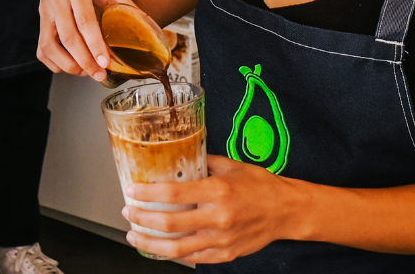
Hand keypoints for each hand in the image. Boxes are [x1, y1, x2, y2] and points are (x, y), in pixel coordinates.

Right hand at [38, 0, 136, 77]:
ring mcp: (45, 10)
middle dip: (84, 60)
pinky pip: (42, 47)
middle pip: (68, 36)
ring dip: (68, 64)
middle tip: (99, 75)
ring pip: (49, 45)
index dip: (94, 43)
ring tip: (86, 72)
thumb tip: (146, 24)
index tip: (105, 62)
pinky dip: (54, 62)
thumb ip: (124, 2)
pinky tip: (69, 66)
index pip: (84, 20)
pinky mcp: (40, 20)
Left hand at [123, 155, 306, 262]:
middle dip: (143, 219)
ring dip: (151, 243)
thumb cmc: (259, 184)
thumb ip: (204, 162)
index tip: (133, 190)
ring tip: (135, 236)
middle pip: (170, 224)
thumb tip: (181, 156)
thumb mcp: (231, 165)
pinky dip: (173, 254)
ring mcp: (221, 240)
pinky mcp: (225, 255)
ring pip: (177, 248)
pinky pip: (193, 258)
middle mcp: (218, 217)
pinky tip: (161, 248)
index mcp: (218, 191)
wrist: (285, 210)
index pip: (174, 194)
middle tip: (129, 212)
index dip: (149, 194)